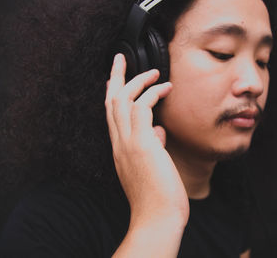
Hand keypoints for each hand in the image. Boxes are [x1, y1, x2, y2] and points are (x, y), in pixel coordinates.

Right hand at [105, 54, 188, 227]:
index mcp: (121, 149)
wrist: (157, 218)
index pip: (112, 115)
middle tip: (121, 58)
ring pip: (122, 100)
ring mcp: (128, 143)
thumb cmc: (158, 195)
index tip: (118, 79)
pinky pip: (141, 108)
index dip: (114, 93)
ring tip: (156, 72)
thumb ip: (153, 145)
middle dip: (116, 77)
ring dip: (139, 81)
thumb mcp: (153, 166)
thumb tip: (159, 130)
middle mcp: (120, 143)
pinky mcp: (141, 144)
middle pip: (110, 101)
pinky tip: (166, 88)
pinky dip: (152, 94)